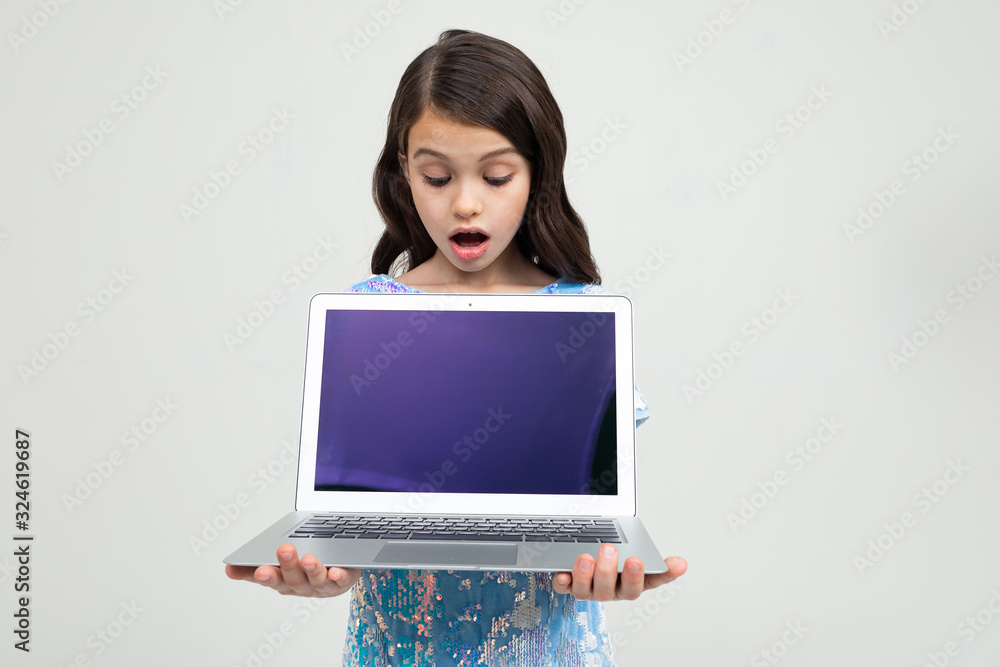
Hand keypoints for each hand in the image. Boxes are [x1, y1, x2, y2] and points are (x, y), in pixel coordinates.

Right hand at [225, 543, 360, 597]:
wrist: (336, 574)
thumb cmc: (302, 569)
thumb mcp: (276, 567)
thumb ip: (254, 566)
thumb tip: (229, 568)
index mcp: (283, 580)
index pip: (269, 579)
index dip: (263, 575)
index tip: (257, 569)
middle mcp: (301, 586)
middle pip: (293, 579)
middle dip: (288, 566)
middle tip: (284, 550)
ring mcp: (321, 585)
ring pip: (316, 580)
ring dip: (312, 570)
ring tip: (308, 559)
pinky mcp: (341, 581)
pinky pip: (341, 581)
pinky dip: (338, 577)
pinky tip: (335, 571)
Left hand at [552, 544, 686, 601]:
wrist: (597, 561)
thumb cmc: (621, 564)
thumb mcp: (642, 559)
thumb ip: (660, 563)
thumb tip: (681, 564)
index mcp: (630, 586)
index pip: (639, 586)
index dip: (638, 576)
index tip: (636, 560)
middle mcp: (609, 591)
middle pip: (609, 590)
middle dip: (608, 571)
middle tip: (609, 549)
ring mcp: (589, 590)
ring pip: (585, 591)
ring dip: (585, 575)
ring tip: (585, 557)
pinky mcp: (570, 585)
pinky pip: (563, 589)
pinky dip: (562, 582)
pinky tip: (561, 573)